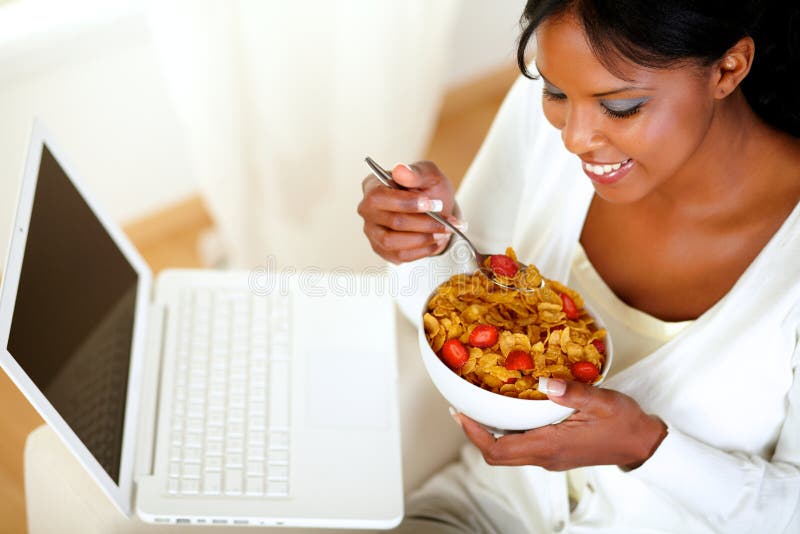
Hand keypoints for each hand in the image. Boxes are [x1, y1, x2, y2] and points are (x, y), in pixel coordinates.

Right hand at [357, 161, 459, 263]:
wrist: (434, 208)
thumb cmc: (426, 188)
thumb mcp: (428, 174)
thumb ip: (416, 172)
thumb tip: (400, 170)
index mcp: (373, 186)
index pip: (381, 197)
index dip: (408, 203)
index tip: (433, 204)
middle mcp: (367, 210)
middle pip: (392, 222)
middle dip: (424, 223)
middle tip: (448, 222)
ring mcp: (372, 231)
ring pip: (392, 242)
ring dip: (423, 239)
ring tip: (444, 233)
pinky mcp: (381, 249)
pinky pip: (399, 256)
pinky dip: (421, 251)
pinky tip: (436, 242)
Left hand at [453, 378, 667, 470]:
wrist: (643, 444)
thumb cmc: (625, 423)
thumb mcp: (601, 401)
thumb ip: (572, 392)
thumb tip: (544, 381)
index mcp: (550, 446)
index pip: (499, 450)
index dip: (474, 434)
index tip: (460, 414)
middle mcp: (546, 456)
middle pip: (498, 455)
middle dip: (475, 434)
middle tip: (463, 409)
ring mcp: (550, 457)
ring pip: (509, 452)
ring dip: (490, 433)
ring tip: (480, 406)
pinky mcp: (556, 453)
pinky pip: (522, 446)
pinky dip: (508, 431)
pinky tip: (509, 410)